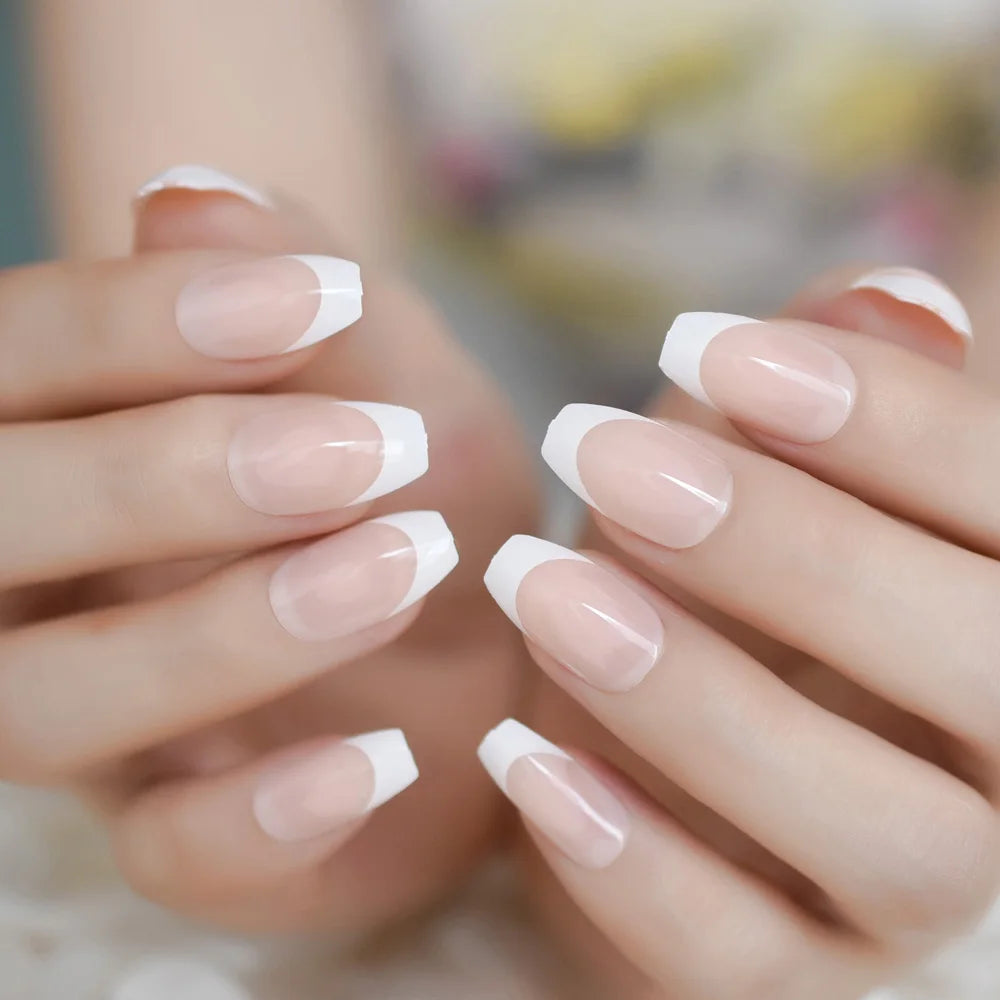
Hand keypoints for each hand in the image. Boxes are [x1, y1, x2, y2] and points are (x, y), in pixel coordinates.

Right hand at [0, 169, 536, 932]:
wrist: (485, 614)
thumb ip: (295, 290)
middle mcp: (39, 585)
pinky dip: (262, 815)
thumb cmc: (418, 470)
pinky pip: (164, 856)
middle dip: (169, 479)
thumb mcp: (390, 368)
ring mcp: (104, 720)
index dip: (137, 321)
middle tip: (369, 449)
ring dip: (222, 637)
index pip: (9, 361)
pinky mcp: (189, 831)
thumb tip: (187, 198)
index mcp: (63, 439)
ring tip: (405, 563)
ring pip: (45, 707)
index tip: (317, 296)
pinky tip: (384, 757)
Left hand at [477, 268, 996, 997]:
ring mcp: (915, 896)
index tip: (698, 341)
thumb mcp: (751, 480)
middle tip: (594, 449)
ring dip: (701, 698)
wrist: (652, 763)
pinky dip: (633, 864)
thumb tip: (896, 299)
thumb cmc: (711, 591)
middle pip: (987, 662)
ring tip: (537, 584)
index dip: (880, 412)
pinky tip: (519, 759)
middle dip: (788, 544)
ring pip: (889, 833)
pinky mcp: (802, 983)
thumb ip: (825, 397)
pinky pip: (746, 960)